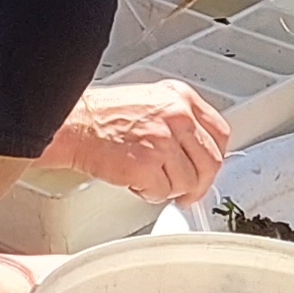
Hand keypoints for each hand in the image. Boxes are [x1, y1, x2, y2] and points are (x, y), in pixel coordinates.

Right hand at [42, 80, 230, 203]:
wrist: (74, 124)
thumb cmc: (104, 116)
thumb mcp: (152, 104)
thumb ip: (178, 123)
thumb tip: (196, 153)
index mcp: (180, 98)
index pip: (219, 133)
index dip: (214, 157)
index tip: (206, 169)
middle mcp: (177, 116)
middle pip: (210, 162)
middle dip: (200, 183)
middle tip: (188, 193)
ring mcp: (163, 141)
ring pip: (187, 182)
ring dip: (169, 188)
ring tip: (148, 178)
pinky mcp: (146, 165)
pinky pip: (162, 193)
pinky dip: (149, 194)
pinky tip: (135, 181)